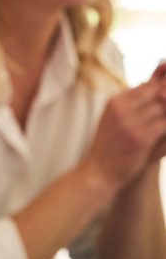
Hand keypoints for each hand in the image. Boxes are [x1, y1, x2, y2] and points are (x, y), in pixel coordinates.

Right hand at [81, 76, 165, 194]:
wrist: (99, 172)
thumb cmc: (109, 147)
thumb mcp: (113, 120)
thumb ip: (130, 104)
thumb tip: (152, 89)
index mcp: (114, 102)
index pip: (147, 86)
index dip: (162, 91)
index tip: (164, 103)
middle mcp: (121, 109)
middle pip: (157, 93)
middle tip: (165, 116)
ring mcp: (131, 123)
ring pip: (163, 108)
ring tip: (165, 124)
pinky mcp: (141, 139)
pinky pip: (164, 125)